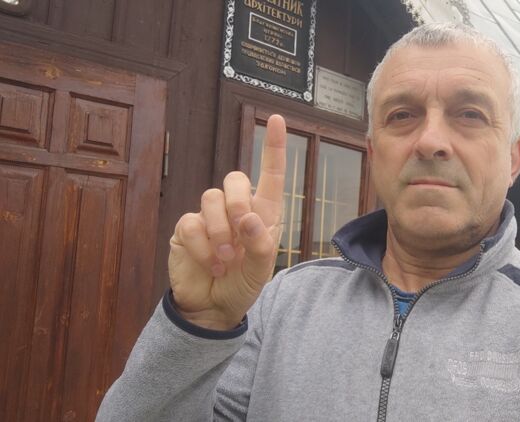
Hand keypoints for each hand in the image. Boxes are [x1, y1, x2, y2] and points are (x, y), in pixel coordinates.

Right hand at [168, 115, 286, 329]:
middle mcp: (236, 209)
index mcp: (263, 214)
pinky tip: (211, 264)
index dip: (273, 147)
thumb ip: (261, 248)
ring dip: (220, 232)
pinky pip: (191, 224)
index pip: (270, 175)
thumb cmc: (242, 285)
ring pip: (211, 199)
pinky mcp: (186, 228)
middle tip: (242, 234)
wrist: (213, 308)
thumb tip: (250, 219)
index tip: (276, 120)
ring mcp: (209, 217)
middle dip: (239, 204)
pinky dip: (203, 248)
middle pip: (235, 179)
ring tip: (226, 260)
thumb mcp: (261, 272)